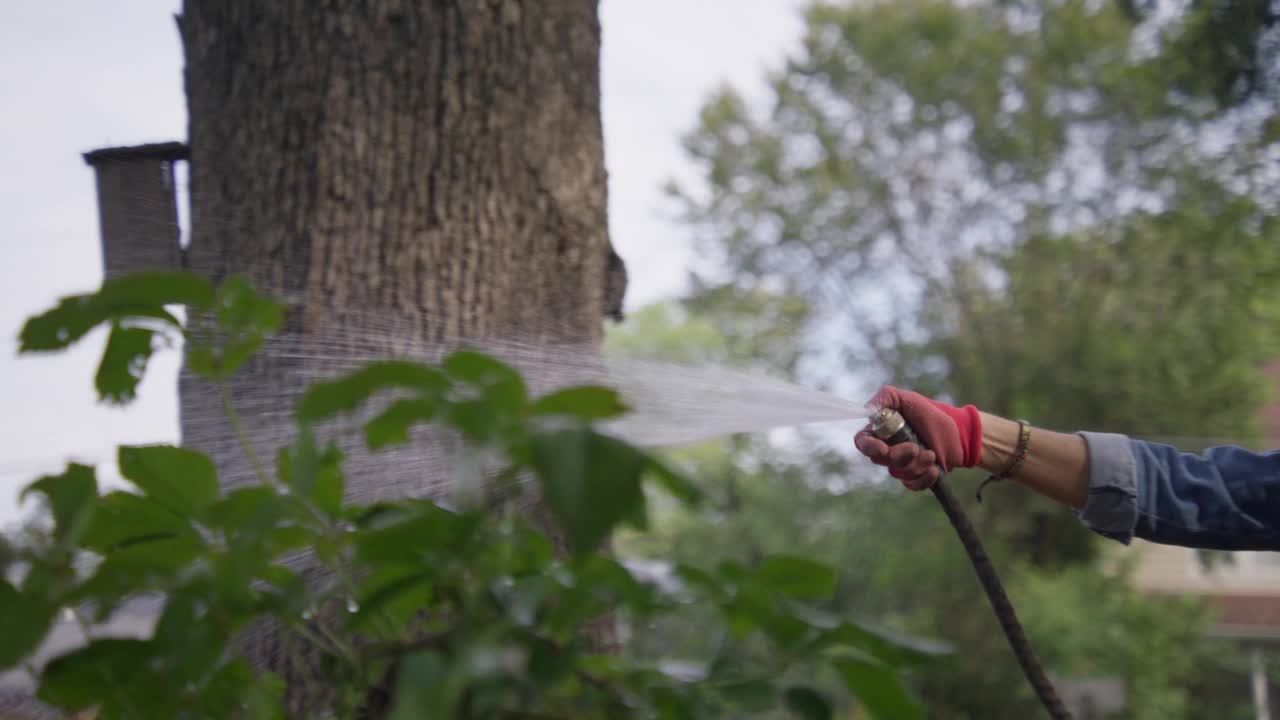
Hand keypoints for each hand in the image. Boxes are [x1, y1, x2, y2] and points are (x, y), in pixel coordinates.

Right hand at [853, 386, 982, 490]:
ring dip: (917, 464)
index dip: (868, 447)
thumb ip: (885, 397)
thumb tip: (867, 409)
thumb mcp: (908, 398)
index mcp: (880, 431)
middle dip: (898, 455)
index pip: (863, 442)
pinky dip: (925, 478)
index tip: (882, 448)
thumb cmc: (929, 413)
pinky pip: (913, 485)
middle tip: (915, 448)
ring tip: (931, 453)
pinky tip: (935, 469)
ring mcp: (901, 465)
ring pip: (898, 472)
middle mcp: (887, 450)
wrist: (957, 431)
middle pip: (880, 460)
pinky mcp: (915, 478)